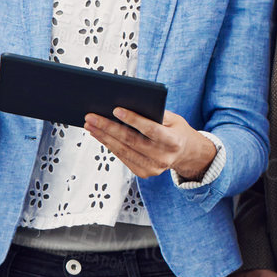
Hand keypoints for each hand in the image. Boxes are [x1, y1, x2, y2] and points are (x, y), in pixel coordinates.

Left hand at [82, 108, 215, 178]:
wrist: (186, 154)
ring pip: (123, 150)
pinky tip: (99, 134)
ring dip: (103, 136)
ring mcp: (153, 168)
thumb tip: (126, 104)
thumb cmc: (176, 130)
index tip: (115, 109)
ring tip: (90, 124)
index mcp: (174, 141)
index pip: (151, 130)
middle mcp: (163, 157)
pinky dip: (109, 145)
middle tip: (91, 116)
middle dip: (108, 127)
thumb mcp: (173, 118)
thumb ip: (154, 112)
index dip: (133, 120)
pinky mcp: (143, 172)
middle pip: (131, 141)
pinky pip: (123, 157)